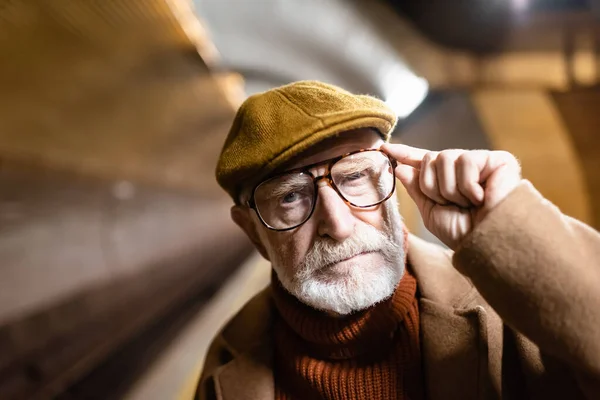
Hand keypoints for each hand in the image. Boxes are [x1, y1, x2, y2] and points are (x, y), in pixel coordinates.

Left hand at [381, 144, 521, 249]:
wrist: (489, 243)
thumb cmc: (464, 233)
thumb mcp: (432, 212)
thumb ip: (417, 189)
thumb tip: (401, 167)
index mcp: (448, 180)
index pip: (424, 162)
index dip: (406, 154)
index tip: (386, 148)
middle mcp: (463, 167)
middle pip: (429, 159)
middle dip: (434, 187)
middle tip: (453, 205)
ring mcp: (480, 161)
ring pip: (444, 159)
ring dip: (450, 189)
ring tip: (470, 203)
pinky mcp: (497, 159)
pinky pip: (465, 162)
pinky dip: (468, 186)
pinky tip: (482, 197)